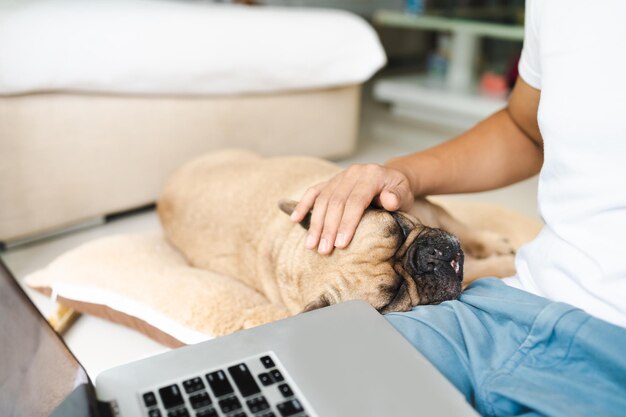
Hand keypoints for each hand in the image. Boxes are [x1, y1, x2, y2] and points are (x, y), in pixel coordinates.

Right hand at [290, 164, 413, 254]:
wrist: (393, 177)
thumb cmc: (399, 191)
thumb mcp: (404, 194)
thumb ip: (397, 197)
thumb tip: (389, 200)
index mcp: (370, 175)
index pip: (355, 201)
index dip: (347, 223)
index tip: (341, 244)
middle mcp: (352, 173)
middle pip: (335, 202)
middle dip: (329, 228)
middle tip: (324, 250)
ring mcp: (339, 177)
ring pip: (322, 200)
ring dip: (315, 224)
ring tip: (311, 246)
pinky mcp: (330, 182)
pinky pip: (313, 192)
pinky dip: (303, 205)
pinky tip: (294, 220)